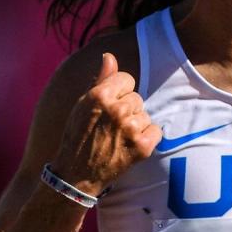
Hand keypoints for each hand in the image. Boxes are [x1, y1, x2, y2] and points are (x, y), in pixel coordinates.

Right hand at [50, 52, 161, 194]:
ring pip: (145, 114)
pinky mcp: (142, 146)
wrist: (76, 175)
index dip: (119, 92)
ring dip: (135, 125)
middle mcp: (116, 109)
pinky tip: (129, 146)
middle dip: (127, 109)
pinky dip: (146, 138)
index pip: (127, 78)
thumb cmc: (78, 137)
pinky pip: (155, 131)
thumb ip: (100, 79)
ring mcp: (130, 128)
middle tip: (110, 126)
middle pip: (136, 97)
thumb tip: (109, 56)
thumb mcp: (82, 105)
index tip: (109, 106)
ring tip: (117, 138)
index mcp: (99, 95)